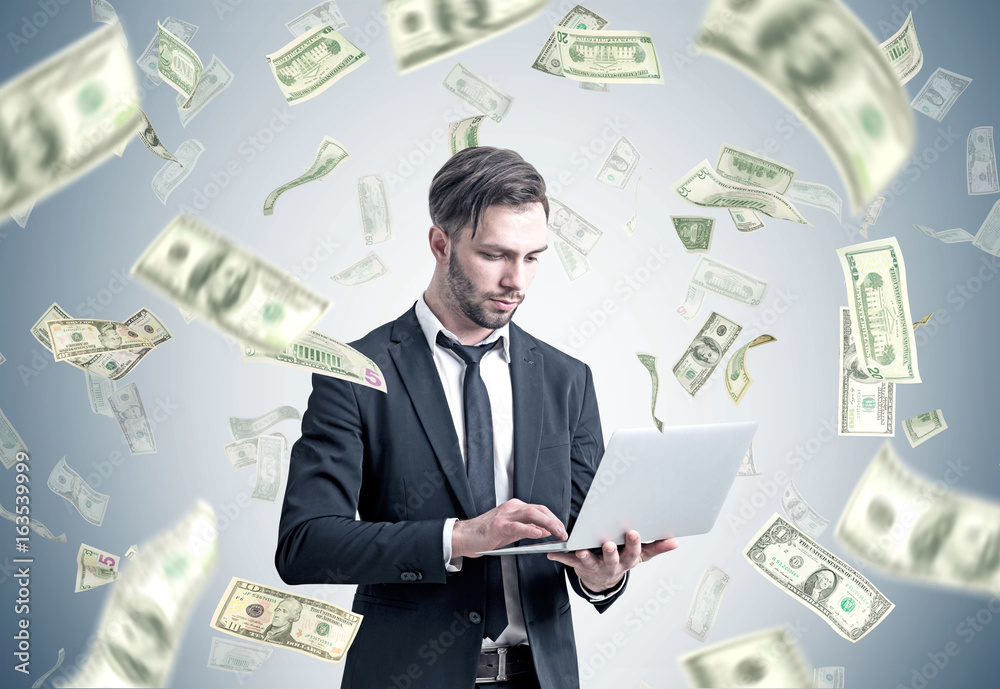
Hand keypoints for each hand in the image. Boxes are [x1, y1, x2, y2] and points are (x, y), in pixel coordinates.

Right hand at [452, 498, 566, 558]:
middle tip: (564, 533)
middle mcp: (512, 508)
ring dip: (547, 523)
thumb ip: (528, 529)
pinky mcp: (498, 526)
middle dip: (554, 521)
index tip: (563, 529)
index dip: (554, 519)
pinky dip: (529, 529)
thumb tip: (546, 530)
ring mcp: (505, 515)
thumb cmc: (486, 534)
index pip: (540, 510)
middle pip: (539, 510)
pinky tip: (539, 534)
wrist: (464, 536)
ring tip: (557, 533)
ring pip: (531, 514)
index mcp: (515, 507)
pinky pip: (517, 526)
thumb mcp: (511, 531)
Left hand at [547, 531, 678, 592]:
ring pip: (589, 562)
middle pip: (611, 559)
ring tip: (581, 551)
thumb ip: (657, 547)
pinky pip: (569, 560)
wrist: (603, 580)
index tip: (633, 533)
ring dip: (584, 557)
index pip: (633, 553)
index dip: (633, 544)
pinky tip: (552, 552)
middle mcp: (611, 565)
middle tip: (608, 544)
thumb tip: (676, 541)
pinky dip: (560, 556)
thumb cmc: (623, 559)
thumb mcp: (641, 555)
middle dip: (610, 553)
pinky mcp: (579, 565)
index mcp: (627, 560)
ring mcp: (594, 566)